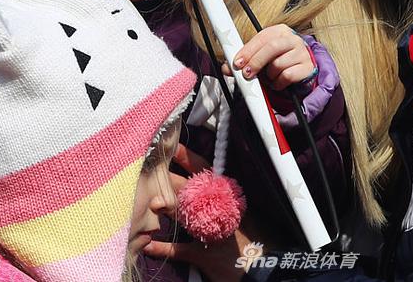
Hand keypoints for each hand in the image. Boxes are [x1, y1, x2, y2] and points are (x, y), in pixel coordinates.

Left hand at [144, 144, 262, 281]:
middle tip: (150, 171)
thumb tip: (215, 183)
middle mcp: (218, 210)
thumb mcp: (246, 212)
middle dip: (170, 182)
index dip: (188, 159)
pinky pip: (179, 250)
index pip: (206, 172)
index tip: (172, 146)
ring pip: (183, 216)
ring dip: (165, 210)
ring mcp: (210, 232)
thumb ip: (229, 198)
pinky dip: (162, 248)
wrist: (265, 266)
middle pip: (190, 191)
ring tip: (148, 203)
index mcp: (228, 196)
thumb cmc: (257, 237)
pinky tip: (147, 245)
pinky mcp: (204, 255)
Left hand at [228, 24, 314, 90]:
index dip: (248, 50)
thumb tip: (226, 67)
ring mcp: (302, 53)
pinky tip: (277, 81)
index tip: (237, 62)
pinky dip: (278, 82)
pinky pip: (287, 76)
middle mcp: (293, 39)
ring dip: (268, 75)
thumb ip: (244, 61)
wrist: (300, 70)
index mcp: (280, 31)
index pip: (262, 37)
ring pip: (279, 64)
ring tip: (268, 76)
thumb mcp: (260, 57)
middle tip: (247, 74)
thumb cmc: (277, 61)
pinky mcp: (307, 68)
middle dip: (256, 62)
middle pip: (272, 47)